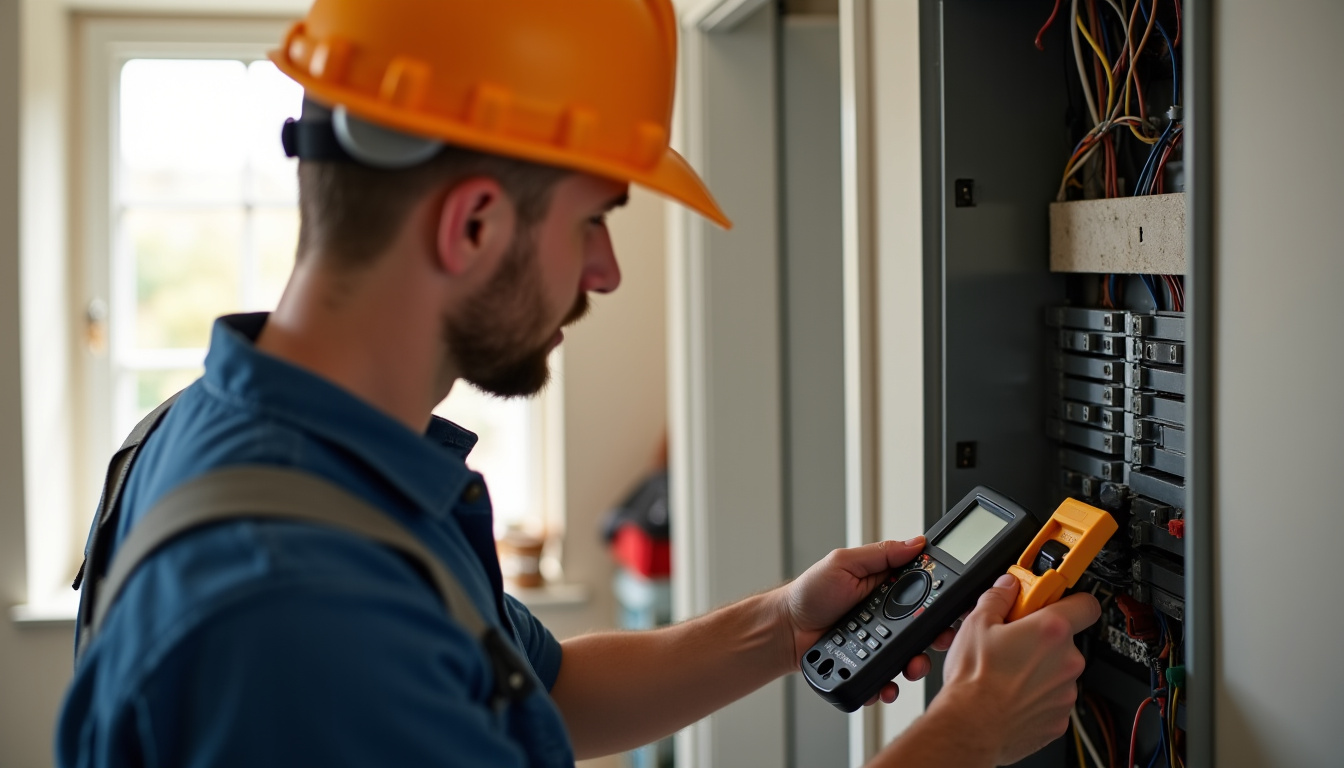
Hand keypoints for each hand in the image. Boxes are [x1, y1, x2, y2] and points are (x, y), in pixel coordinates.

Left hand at [776, 538, 955, 705]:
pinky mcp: (868, 666)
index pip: (924, 593)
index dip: (940, 603)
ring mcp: (879, 643)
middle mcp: (888, 617)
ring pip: (909, 657)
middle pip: (924, 630)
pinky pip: (885, 678)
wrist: (786, 629)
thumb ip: (879, 554)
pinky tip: (885, 684)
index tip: (951, 610)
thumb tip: (915, 542)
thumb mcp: (843, 563)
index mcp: (886, 588)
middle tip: (937, 641)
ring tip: (909, 666)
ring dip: (914, 664)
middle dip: (935, 639)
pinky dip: (887, 684)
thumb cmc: (809, 593)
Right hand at [937, 574, 1100, 764]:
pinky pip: (1053, 699)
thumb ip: (998, 597)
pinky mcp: (1060, 719)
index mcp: (1051, 630)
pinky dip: (1037, 696)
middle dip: (1042, 639)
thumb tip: (1007, 587)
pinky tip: (1011, 695)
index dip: (1072, 600)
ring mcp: (1066, 692)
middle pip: (1065, 640)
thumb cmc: (974, 680)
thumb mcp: (976, 624)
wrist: (970, 727)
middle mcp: (1067, 661)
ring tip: (1007, 673)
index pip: (1086, 605)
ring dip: (1040, 669)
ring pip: (1058, 671)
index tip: (1056, 602)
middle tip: (1014, 642)